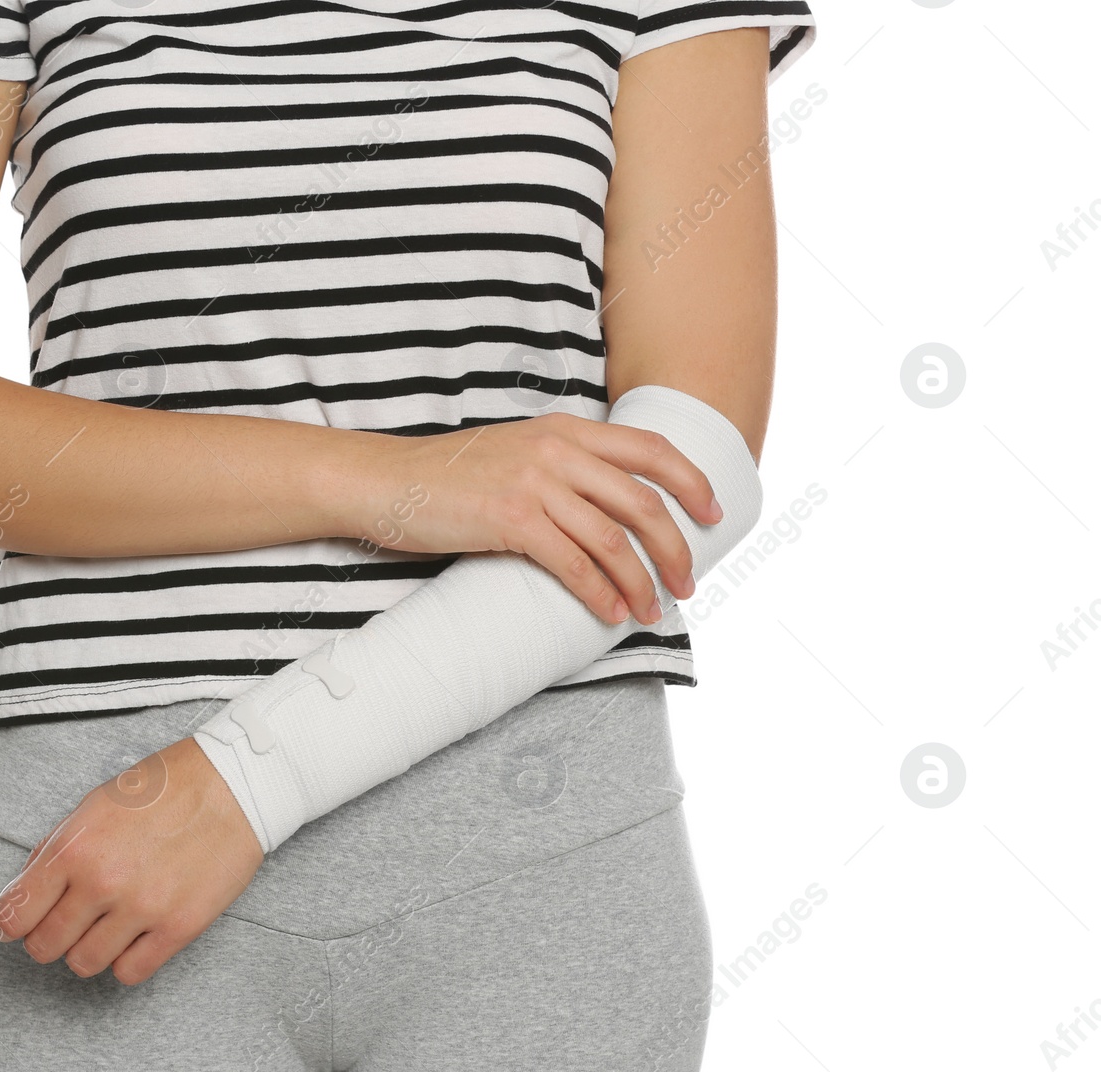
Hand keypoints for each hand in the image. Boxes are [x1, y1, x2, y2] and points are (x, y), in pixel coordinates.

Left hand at [0, 737, 262, 985]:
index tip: (14, 924)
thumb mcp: (94, 805)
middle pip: (43, 947)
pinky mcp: (178, 928)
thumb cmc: (163, 788)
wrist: (233, 785)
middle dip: (46, 938)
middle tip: (63, 924)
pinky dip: (124, 961)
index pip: (13, 914)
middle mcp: (102, 883)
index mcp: (74, 848)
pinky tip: (133, 937)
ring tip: (103, 928)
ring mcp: (142, 909)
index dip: (7, 923)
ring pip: (83, 965)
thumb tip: (24, 892)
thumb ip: (56, 850)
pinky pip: (130, 973)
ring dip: (86, 950)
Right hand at [360, 412, 721, 626]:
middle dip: (675, 548)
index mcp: (564, 430)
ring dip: (641, 581)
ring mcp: (534, 482)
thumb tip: (606, 508)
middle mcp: (556, 450)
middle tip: (687, 582)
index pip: (650, 449)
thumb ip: (561, 466)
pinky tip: (609, 613)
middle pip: (642, 501)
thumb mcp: (514, 452)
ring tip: (652, 610)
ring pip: (613, 538)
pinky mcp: (510, 519)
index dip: (691, 481)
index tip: (713, 513)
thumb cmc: (448, 477)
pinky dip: (599, 593)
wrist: (387, 481)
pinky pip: (574, 563)